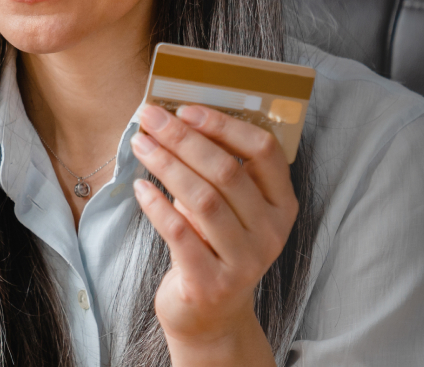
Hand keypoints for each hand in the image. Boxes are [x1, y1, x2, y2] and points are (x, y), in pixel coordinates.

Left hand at [130, 101, 295, 362]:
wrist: (210, 315)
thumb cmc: (215, 246)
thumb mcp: (230, 209)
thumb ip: (220, 171)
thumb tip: (178, 119)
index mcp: (283, 205)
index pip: (264, 151)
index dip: (225, 125)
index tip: (187, 109)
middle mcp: (271, 232)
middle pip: (227, 171)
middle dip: (183, 139)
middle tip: (151, 118)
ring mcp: (245, 261)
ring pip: (203, 199)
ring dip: (167, 165)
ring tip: (141, 145)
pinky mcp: (211, 282)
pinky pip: (181, 234)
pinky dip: (158, 207)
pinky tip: (140, 187)